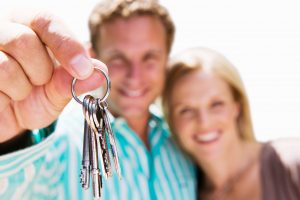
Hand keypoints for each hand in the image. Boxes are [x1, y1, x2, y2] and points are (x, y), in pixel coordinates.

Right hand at [0, 11, 106, 141]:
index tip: (83, 70)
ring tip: (21, 91)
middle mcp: (4, 31)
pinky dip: (6, 97)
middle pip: (24, 39)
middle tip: (39, 82)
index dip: (67, 44)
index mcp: (29, 29)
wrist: (7, 122)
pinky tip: (6, 97)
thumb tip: (99, 72)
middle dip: (40, 71)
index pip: (46, 21)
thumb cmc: (34, 100)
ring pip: (6, 63)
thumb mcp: (57, 93)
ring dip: (22, 87)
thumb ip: (74, 82)